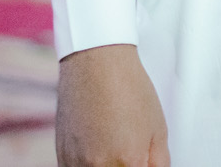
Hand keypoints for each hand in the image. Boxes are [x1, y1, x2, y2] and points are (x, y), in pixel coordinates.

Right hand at [56, 43, 169, 166]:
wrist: (96, 64)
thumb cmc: (127, 87)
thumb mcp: (158, 129)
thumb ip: (158, 162)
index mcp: (127, 162)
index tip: (144, 161)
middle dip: (127, 165)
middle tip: (132, 152)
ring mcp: (76, 165)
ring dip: (107, 166)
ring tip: (114, 145)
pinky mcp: (62, 158)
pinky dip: (90, 166)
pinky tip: (98, 149)